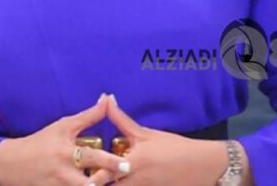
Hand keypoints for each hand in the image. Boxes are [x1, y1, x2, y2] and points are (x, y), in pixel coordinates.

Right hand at [0, 93, 131, 185]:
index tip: (127, 165)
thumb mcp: (62, 127)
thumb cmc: (40, 142)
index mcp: (66, 151)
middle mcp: (63, 170)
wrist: (10, 163)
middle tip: (123, 178)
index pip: (91, 157)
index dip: (110, 162)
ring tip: (106, 185)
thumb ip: (88, 117)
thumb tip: (107, 99)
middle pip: (89, 182)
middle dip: (105, 181)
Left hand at [87, 94, 225, 185]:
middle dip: (92, 183)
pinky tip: (116, 184)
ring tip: (90, 181)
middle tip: (78, 179)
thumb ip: (121, 119)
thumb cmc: (173, 147)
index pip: (102, 173)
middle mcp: (135, 181)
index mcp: (132, 163)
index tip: (72, 168)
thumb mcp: (145, 133)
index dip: (87, 173)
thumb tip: (105, 99)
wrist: (204, 166)